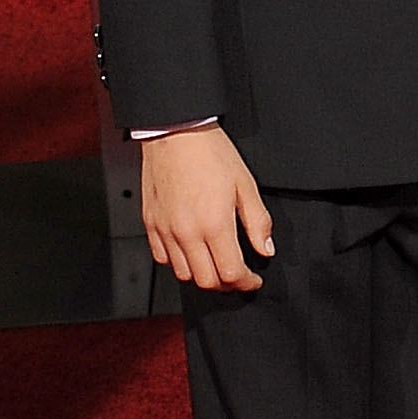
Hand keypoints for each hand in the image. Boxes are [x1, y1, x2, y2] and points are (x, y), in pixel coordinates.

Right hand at [142, 128, 273, 292]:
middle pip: (206, 281)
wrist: (175, 132)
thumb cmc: (210, 153)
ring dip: (203, 277)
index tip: (254, 280)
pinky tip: (192, 253)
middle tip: (238, 276)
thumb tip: (266, 249)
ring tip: (216, 266)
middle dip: (227, 285)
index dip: (247, 282)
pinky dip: (179, 263)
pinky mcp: (151, 225)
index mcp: (214, 224)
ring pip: (184, 275)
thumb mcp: (245, 185)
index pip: (231, 273)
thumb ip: (257, 222)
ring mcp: (165, 231)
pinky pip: (163, 259)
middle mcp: (187, 233)